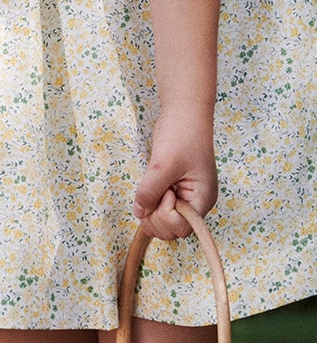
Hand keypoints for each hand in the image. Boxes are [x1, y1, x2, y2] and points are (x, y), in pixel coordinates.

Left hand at [133, 110, 217, 240]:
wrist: (183, 113)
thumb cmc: (181, 135)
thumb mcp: (162, 165)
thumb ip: (150, 192)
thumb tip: (139, 213)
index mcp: (202, 199)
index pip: (182, 228)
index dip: (167, 216)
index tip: (165, 191)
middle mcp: (195, 201)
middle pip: (171, 229)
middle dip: (156, 215)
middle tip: (153, 189)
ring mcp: (184, 195)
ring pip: (162, 219)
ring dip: (151, 209)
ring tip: (151, 185)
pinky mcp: (173, 188)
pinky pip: (158, 206)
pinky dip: (150, 200)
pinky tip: (150, 184)